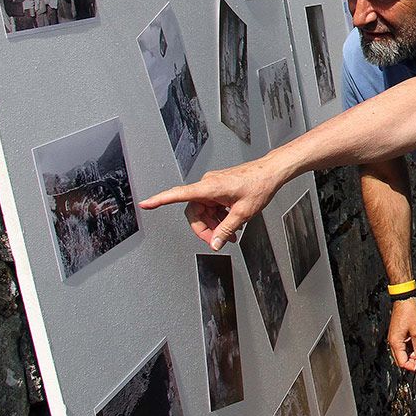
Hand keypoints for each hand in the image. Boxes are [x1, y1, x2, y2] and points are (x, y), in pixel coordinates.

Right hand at [139, 155, 282, 249]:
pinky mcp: (219, 187)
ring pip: (204, 211)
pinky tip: (232, 224)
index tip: (145, 204)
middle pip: (194, 212)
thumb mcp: (243, 213)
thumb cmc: (259, 185)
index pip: (178, 194)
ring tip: (231, 235)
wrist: (271, 172)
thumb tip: (214, 243)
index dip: (160, 200)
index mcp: (209, 187)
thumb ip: (226, 230)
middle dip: (205, 229)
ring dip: (214, 225)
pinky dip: (219, 217)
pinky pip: (211, 206)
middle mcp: (207, 184)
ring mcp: (213, 185)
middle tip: (219, 241)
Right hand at [388, 298, 415, 371]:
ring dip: (412, 356)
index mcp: (395, 343)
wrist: (404, 300)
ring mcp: (395, 338)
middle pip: (401, 359)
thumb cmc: (409, 313)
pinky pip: (404, 346)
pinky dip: (411, 349)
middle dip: (412, 363)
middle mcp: (393, 342)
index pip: (402, 362)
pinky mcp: (398, 334)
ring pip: (403, 353)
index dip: (412, 366)